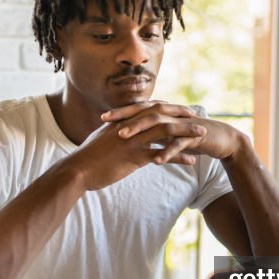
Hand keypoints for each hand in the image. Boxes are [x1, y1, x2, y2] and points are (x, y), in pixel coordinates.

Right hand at [61, 109, 208, 190]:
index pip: (149, 109)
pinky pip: (162, 155)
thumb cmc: (86, 158)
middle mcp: (130, 127)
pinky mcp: (134, 157)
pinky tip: (192, 162)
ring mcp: (133, 141)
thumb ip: (112, 133)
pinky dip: (179, 157)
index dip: (165, 108)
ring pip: (166, 133)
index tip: (178, 109)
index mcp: (123, 122)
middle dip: (181, 115)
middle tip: (197, 117)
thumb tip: (118, 131)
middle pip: (161, 116)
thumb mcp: (100, 140)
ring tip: (202, 137)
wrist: (77, 170)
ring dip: (186, 134)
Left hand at [101, 101, 245, 161]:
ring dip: (141, 130)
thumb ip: (153, 134)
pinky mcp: (195, 136)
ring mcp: (183, 125)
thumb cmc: (190, 137)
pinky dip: (167, 152)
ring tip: (124, 138)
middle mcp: (171, 115)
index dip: (121, 112)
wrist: (220, 139)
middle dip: (125, 117)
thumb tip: (133, 137)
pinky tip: (156, 161)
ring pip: (159, 125)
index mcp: (164, 114)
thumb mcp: (169, 135)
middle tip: (107, 123)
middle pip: (145, 112)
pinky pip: (179, 144)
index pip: (139, 110)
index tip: (102, 118)